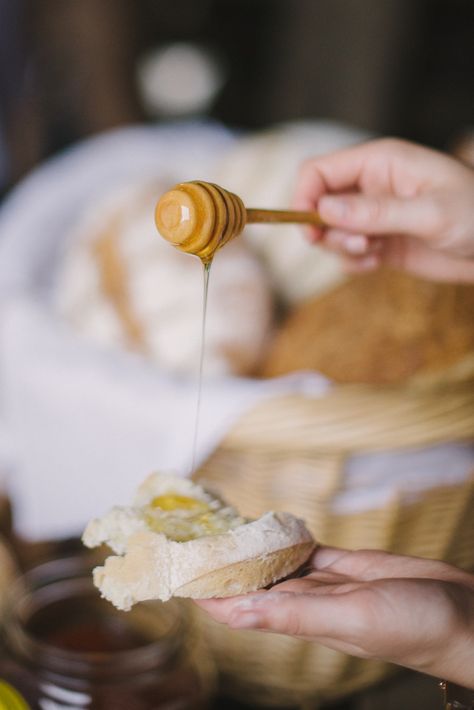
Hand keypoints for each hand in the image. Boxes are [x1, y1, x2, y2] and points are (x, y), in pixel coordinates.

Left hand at [196, 547, 473, 688]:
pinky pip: (306, 551)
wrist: (461, 616)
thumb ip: (296, 616)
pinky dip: (286, 540)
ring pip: (275, 565)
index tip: (176, 572)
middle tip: (192, 537)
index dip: (205, 593)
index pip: (238, 609)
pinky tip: (271, 528)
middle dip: (221, 566)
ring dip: (249, 551)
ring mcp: (326, 584)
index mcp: (301, 621)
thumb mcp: (351, 620)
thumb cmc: (413, 627)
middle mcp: (306, 603)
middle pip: (250, 584)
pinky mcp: (347, 566)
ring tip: (222, 528)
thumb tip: (237, 614)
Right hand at [294, 138, 473, 282]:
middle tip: (357, 246)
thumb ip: (376, 211)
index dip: (304, 197)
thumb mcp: (429, 212)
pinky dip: (353, 263)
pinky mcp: (378, 242)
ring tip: (372, 254)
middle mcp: (370, 186)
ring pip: (330, 232)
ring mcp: (373, 215)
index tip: (310, 229)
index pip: (319, 171)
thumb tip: (325, 209)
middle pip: (318, 203)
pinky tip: (377, 264)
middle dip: (326, 230)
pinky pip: (346, 253)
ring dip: (342, 248)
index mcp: (380, 162)